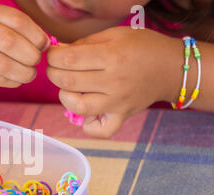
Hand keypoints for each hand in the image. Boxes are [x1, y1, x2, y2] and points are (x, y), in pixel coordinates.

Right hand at [0, 5, 49, 90]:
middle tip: (35, 63)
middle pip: (11, 43)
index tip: (43, 46)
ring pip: (4, 65)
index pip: (19, 22)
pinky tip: (15, 79)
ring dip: (23, 73)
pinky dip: (12, 81)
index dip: (36, 36)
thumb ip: (23, 32)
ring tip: (29, 75)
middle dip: (30, 57)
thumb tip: (48, 45)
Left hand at [47, 27, 181, 137]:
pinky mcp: (122, 116)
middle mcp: (115, 81)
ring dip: (65, 96)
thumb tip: (58, 51)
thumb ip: (84, 43)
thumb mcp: (115, 35)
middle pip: (69, 82)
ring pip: (79, 107)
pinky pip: (100, 130)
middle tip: (55, 69)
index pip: (69, 59)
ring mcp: (118, 102)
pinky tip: (86, 112)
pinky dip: (87, 126)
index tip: (52, 55)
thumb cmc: (142, 47)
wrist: (171, 68)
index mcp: (112, 56)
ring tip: (69, 88)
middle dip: (53, 74)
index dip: (53, 57)